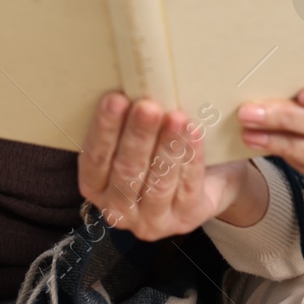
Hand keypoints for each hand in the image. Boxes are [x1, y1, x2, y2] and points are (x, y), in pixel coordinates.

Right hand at [78, 92, 265, 240]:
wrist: (207, 181)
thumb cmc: (158, 151)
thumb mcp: (135, 140)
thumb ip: (125, 123)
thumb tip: (126, 82)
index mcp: (96, 187)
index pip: (95, 159)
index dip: (105, 129)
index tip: (115, 99)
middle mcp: (118, 210)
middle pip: (127, 171)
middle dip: (138, 136)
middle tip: (147, 106)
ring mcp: (152, 221)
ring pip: (158, 181)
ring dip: (166, 146)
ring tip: (175, 117)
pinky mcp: (185, 219)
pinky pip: (188, 186)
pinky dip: (190, 157)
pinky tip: (193, 133)